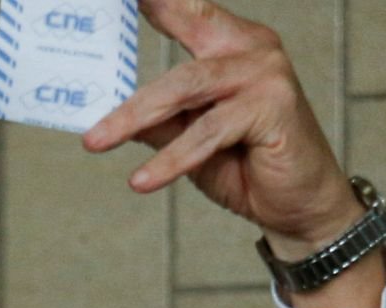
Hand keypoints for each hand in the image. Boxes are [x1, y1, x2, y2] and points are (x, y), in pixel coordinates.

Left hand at [81, 0, 363, 262]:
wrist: (302, 208)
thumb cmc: (249, 167)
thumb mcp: (188, 138)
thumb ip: (156, 115)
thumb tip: (105, 107)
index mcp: (231, 42)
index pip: (183, 8)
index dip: (154, 2)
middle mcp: (251, 48)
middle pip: (174, 58)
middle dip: (124, 84)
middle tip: (84, 107)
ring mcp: (266, 73)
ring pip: (184, 89)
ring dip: (134, 118)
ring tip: (96, 142)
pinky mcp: (273, 106)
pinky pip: (207, 132)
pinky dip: (172, 159)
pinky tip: (142, 180)